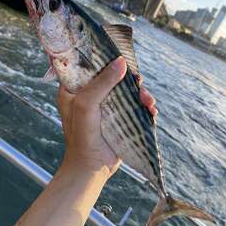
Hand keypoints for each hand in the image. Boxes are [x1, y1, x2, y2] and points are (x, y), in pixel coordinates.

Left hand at [57, 56, 156, 179]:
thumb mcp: (87, 104)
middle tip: (139, 83)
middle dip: (129, 80)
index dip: (105, 60)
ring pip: (126, 92)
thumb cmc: (82, 135)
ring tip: (149, 102)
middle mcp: (89, 96)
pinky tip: (151, 110)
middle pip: (112, 78)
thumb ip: (103, 82)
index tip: (120, 58)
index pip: (89, 67)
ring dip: (140, 94)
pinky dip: (143, 107)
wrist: (91, 167)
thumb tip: (122, 62)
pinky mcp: (118, 118)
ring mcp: (105, 107)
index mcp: (74, 89)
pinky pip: (133, 107)